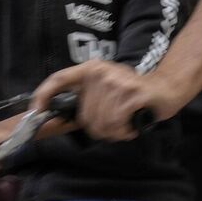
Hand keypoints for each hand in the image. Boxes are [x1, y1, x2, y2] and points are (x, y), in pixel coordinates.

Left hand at [33, 61, 179, 140]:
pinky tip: (133, 123)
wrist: (166, 88)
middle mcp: (100, 73)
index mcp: (91, 69)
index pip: (59, 79)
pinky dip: (125, 132)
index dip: (43, 95)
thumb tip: (53, 120)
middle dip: (99, 128)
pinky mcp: (131, 95)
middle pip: (85, 117)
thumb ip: (83, 101)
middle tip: (116, 122)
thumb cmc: (133, 94)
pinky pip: (117, 126)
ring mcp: (116, 82)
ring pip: (101, 125)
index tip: (35, 111)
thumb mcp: (105, 90)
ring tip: (126, 121)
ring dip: (114, 131)